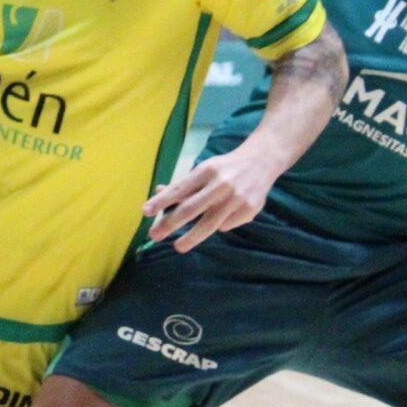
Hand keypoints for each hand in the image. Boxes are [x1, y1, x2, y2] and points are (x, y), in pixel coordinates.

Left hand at [143, 147, 276, 252]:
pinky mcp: (249, 210)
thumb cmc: (225, 168)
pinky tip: (221, 217)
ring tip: (178, 246)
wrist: (262, 161)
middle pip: (191, 209)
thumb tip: (159, 192)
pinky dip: (219, 225)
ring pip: (209, 224)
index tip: (145, 212)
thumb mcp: (204, 169)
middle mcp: (221, 184)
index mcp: (207, 170)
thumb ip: (184, 184)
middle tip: (154, 235)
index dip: (161, 201)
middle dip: (170, 223)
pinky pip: (226, 225)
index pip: (180, 188)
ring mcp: (237, 198)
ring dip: (191, 237)